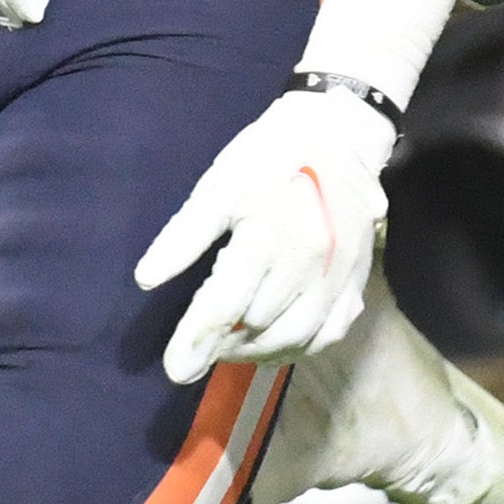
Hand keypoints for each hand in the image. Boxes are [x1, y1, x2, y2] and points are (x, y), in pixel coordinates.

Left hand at [136, 87, 394, 384]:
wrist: (337, 134)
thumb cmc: (268, 157)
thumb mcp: (218, 186)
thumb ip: (184, 235)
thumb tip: (145, 279)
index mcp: (270, 236)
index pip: (226, 304)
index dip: (196, 339)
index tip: (174, 369)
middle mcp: (310, 263)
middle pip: (259, 326)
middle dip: (223, 343)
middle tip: (198, 345)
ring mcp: (339, 275)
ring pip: (296, 336)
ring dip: (258, 352)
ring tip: (229, 349)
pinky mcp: (357, 279)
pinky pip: (330, 332)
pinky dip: (299, 347)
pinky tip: (273, 345)